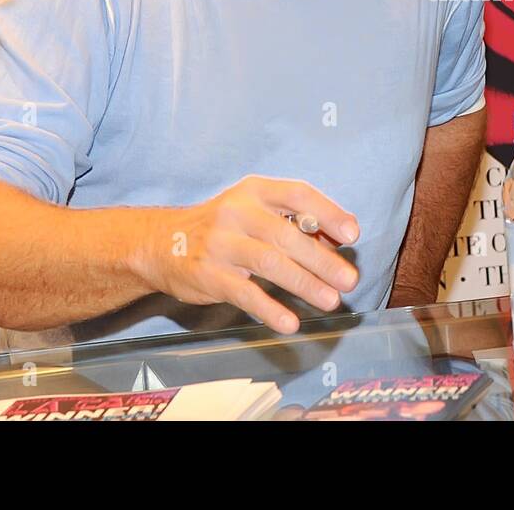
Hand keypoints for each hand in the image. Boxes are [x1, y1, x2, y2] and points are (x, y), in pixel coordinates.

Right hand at [137, 175, 360, 332]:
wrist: (161, 243)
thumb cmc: (224, 228)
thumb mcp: (255, 211)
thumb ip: (294, 222)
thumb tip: (339, 241)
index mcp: (255, 191)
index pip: (298, 194)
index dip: (328, 212)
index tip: (352, 234)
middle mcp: (237, 212)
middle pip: (287, 235)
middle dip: (322, 260)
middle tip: (349, 279)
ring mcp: (220, 243)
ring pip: (269, 263)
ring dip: (304, 284)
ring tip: (330, 301)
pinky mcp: (208, 274)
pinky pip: (244, 293)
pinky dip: (269, 309)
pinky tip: (290, 322)